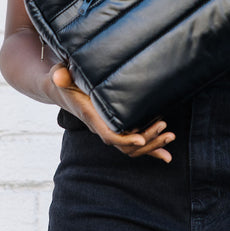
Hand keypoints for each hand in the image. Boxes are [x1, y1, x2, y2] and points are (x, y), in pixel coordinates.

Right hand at [47, 64, 175, 162]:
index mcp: (92, 118)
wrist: (61, 88)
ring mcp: (110, 128)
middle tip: (164, 128)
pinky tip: (166, 155)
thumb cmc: (63, 80)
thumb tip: (59, 75)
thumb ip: (61, 75)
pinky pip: (135, 143)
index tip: (140, 139)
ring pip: (132, 147)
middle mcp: (101, 127)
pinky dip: (151, 149)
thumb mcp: (60, 74)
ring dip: (153, 144)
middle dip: (147, 141)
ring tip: (170, 136)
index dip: (124, 139)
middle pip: (126, 146)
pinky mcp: (118, 126)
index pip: (109, 136)